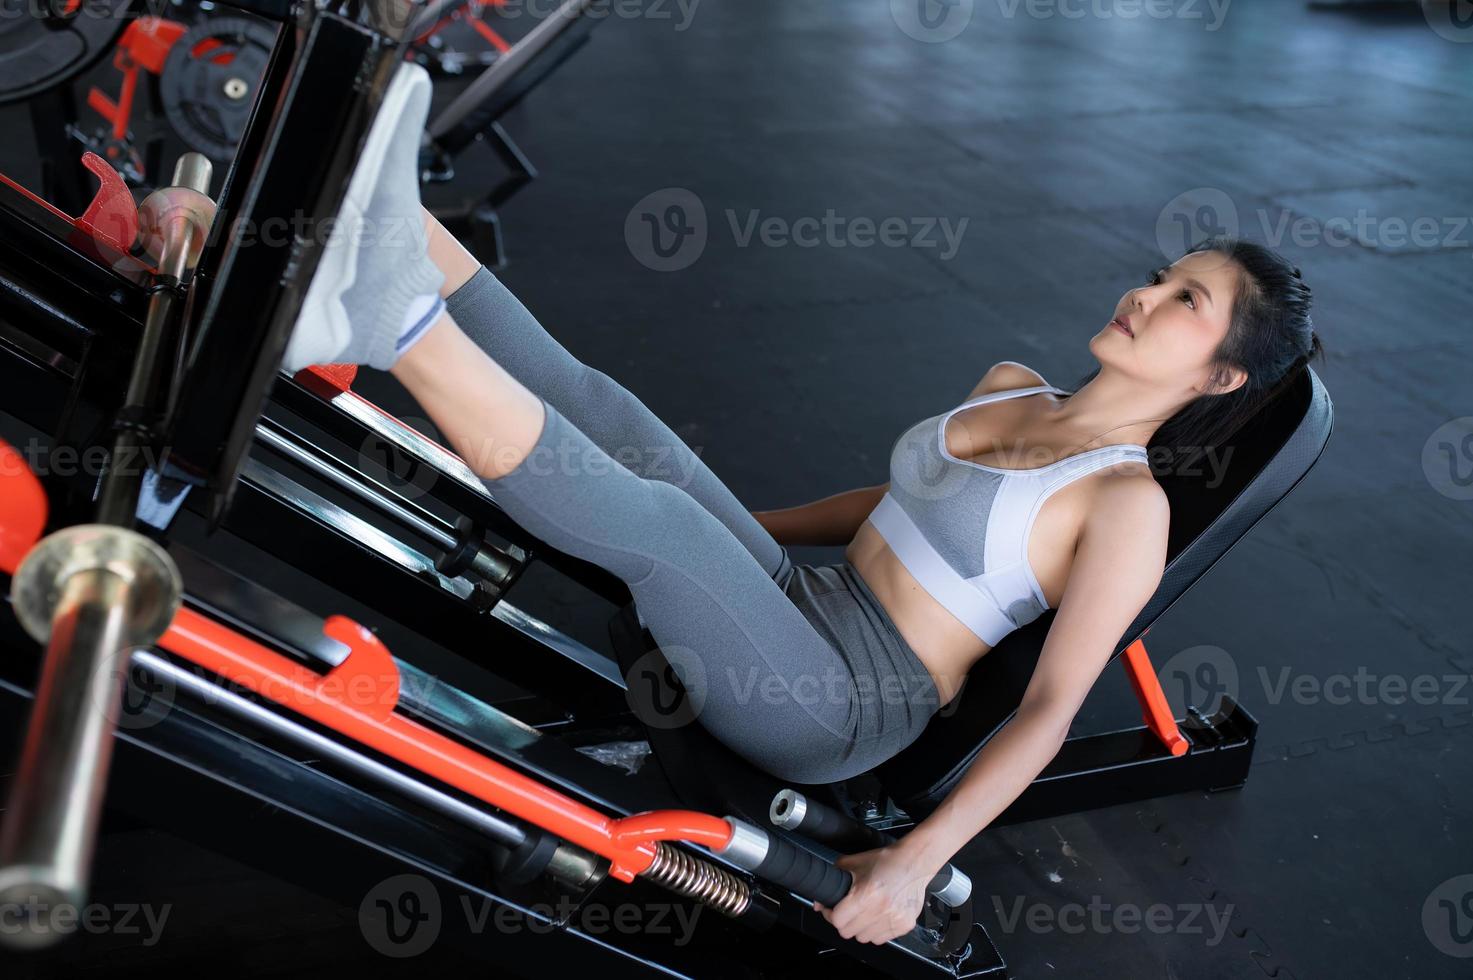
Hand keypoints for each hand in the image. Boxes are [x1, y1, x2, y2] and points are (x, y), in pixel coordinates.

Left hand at [811, 844, 931, 945]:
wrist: (914, 862)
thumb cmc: (886, 861)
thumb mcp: (854, 863)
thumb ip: (834, 878)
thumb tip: (819, 902)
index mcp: (866, 894)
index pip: (837, 920)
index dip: (830, 914)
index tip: (831, 910)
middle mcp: (880, 909)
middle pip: (848, 932)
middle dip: (844, 922)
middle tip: (848, 911)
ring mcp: (893, 919)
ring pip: (864, 938)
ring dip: (860, 928)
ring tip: (865, 912)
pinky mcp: (904, 925)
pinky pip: (881, 939)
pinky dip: (876, 930)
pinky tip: (878, 916)